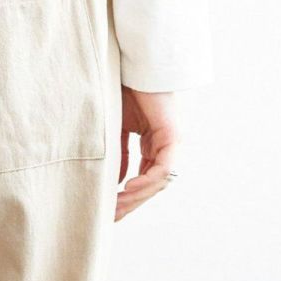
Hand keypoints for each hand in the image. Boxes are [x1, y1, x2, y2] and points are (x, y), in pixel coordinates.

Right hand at [116, 87, 180, 221]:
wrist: (132, 63)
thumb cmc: (122, 89)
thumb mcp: (115, 129)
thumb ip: (117, 155)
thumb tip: (116, 183)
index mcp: (151, 144)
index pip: (142, 179)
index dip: (126, 197)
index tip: (107, 210)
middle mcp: (164, 146)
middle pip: (150, 186)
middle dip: (130, 204)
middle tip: (110, 217)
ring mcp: (170, 142)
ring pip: (157, 182)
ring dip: (136, 197)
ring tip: (115, 206)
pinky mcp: (172, 136)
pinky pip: (163, 169)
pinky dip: (145, 181)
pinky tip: (126, 188)